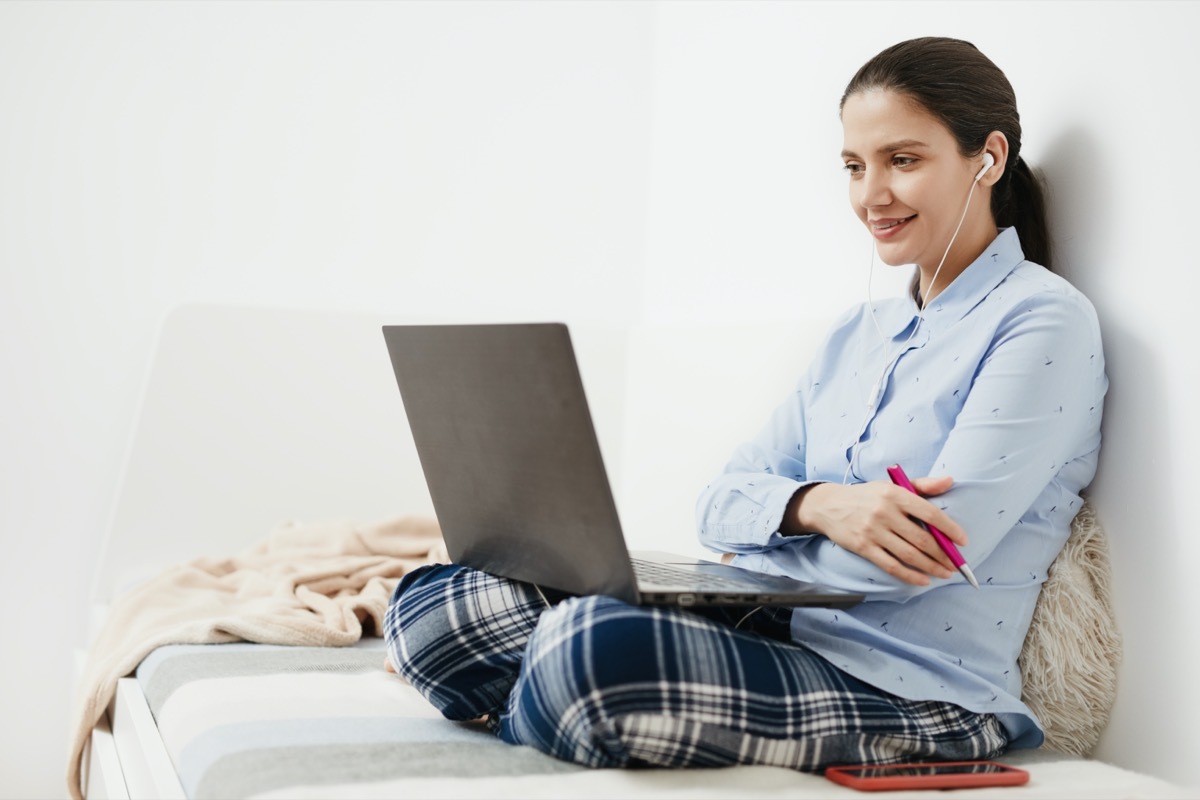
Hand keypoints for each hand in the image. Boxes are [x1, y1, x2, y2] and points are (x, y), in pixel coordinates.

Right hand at [792, 477, 967, 585]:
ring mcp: (873, 531)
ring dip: (931, 567)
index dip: (949, 528)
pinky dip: (909, 575)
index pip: (929, 513)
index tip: (962, 540)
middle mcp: (884, 512)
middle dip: (943, 554)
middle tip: (956, 564)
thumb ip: (922, 485)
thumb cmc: (866, 496)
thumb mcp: (892, 486)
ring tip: (945, 573)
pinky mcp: (863, 547)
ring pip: (909, 554)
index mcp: (895, 494)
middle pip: (921, 538)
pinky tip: (923, 580)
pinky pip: (891, 565)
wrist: (829, 505)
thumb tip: (950, 481)